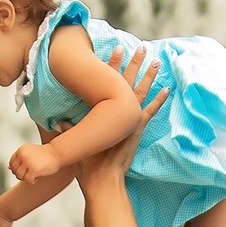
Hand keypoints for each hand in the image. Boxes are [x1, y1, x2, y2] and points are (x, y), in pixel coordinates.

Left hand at [8, 142, 61, 183]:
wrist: (58, 153)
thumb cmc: (46, 154)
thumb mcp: (30, 154)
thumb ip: (20, 159)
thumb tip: (8, 168)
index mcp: (21, 150)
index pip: (11, 164)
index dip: (18, 169)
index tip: (26, 169)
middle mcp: (22, 155)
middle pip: (15, 171)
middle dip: (22, 175)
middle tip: (32, 173)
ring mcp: (27, 162)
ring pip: (20, 176)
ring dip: (27, 178)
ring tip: (35, 175)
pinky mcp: (33, 169)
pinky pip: (28, 180)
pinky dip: (33, 181)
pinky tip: (38, 177)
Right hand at [78, 45, 167, 184]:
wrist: (102, 178)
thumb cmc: (86, 163)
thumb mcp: (74, 141)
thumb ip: (68, 128)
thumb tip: (58, 120)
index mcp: (100, 109)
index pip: (106, 80)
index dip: (112, 63)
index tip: (117, 48)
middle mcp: (115, 110)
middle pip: (126, 80)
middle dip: (134, 63)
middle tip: (142, 48)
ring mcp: (129, 119)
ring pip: (141, 91)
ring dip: (149, 76)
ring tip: (157, 61)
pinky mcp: (138, 129)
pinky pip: (151, 111)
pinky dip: (159, 100)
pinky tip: (166, 89)